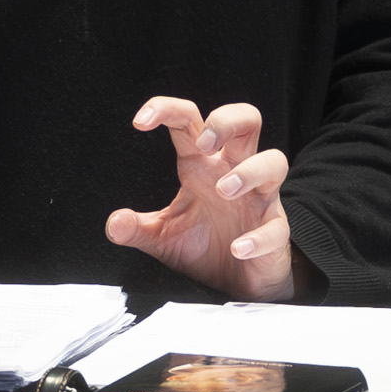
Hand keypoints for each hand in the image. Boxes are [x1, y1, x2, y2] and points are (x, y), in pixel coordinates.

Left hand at [105, 99, 296, 301]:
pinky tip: (238, 248)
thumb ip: (137, 228)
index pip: (190, 122)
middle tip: (204, 144)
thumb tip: (114, 223)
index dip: (167, 109)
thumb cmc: (204, 247)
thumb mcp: (161, 237)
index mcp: (202, 166)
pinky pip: (277, 226)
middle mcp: (233, 173)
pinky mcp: (275, 230)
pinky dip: (259, 237)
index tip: (140, 121)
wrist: (236, 282)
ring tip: (223, 190)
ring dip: (249, 171)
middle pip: (247, 120)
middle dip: (227, 121)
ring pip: (273, 162)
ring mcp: (259, 199)